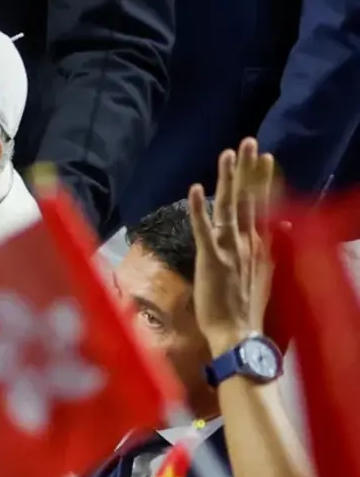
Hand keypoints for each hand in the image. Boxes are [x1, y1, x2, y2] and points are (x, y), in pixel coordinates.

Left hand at [188, 138, 275, 353]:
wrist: (237, 334)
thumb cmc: (244, 309)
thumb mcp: (264, 275)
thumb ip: (270, 249)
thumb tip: (282, 228)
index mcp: (258, 246)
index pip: (261, 205)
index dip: (261, 181)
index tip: (264, 158)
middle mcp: (247, 242)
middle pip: (247, 199)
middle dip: (247, 170)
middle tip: (248, 142)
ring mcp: (230, 249)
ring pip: (229, 207)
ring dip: (228, 179)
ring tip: (228, 153)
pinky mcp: (211, 259)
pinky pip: (204, 229)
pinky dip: (198, 209)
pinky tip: (194, 189)